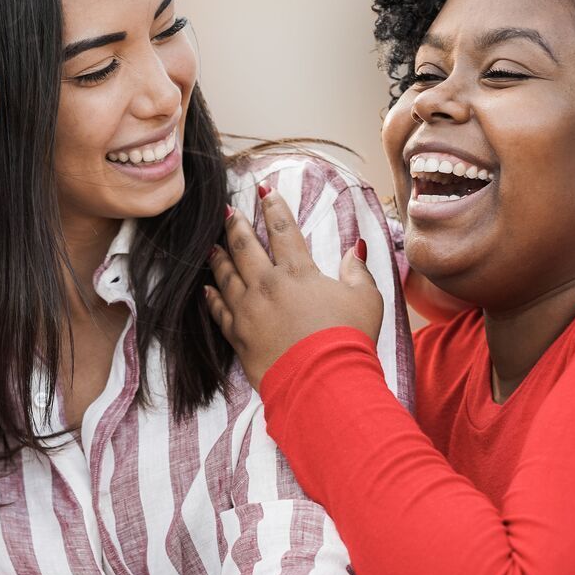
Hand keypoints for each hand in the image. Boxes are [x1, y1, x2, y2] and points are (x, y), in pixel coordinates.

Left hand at [204, 185, 384, 390]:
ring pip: (226, 275)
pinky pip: (219, 311)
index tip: (264, 190)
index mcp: (298, 272)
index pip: (282, 229)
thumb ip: (357, 272)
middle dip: (235, 225)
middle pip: (244, 246)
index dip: (273, 207)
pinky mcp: (239, 337)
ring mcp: (248, 311)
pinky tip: (207, 289)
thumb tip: (354, 250)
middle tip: (227, 211)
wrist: (323, 383)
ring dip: (218, 257)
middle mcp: (267, 285)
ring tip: (211, 245)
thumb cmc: (348, 340)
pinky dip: (212, 297)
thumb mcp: (366, 300)